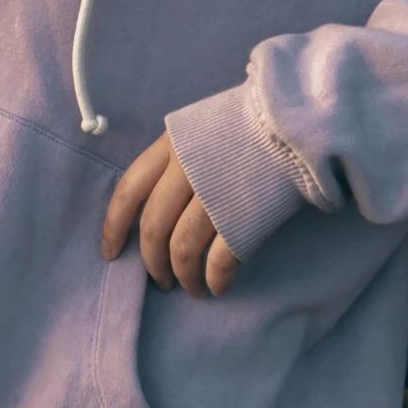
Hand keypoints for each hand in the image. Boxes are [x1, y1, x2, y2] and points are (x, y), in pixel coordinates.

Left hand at [101, 132, 239, 298]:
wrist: (297, 118)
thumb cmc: (250, 121)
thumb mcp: (201, 127)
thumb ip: (177, 158)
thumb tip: (159, 199)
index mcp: (171, 146)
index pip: (128, 192)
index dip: (114, 227)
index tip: (110, 254)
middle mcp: (185, 172)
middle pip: (154, 230)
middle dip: (152, 263)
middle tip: (160, 281)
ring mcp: (214, 198)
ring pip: (182, 251)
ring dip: (183, 277)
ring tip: (191, 289)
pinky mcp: (244, 220)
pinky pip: (219, 262)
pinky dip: (214, 280)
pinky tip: (217, 287)